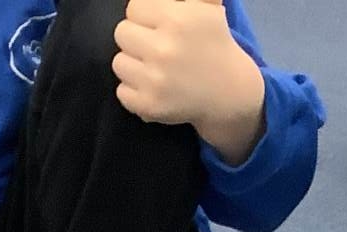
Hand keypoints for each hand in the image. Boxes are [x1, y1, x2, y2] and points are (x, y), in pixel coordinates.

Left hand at [112, 0, 265, 164]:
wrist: (227, 90)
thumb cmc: (214, 43)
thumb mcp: (207, 6)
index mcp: (176, 19)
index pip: (134, 7)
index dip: (144, 14)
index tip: (155, 24)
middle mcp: (163, 49)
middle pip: (122, 33)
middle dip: (136, 37)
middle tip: (153, 45)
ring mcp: (154, 80)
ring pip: (118, 62)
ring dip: (132, 63)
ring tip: (152, 66)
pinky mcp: (148, 105)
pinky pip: (121, 91)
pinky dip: (133, 90)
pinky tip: (151, 86)